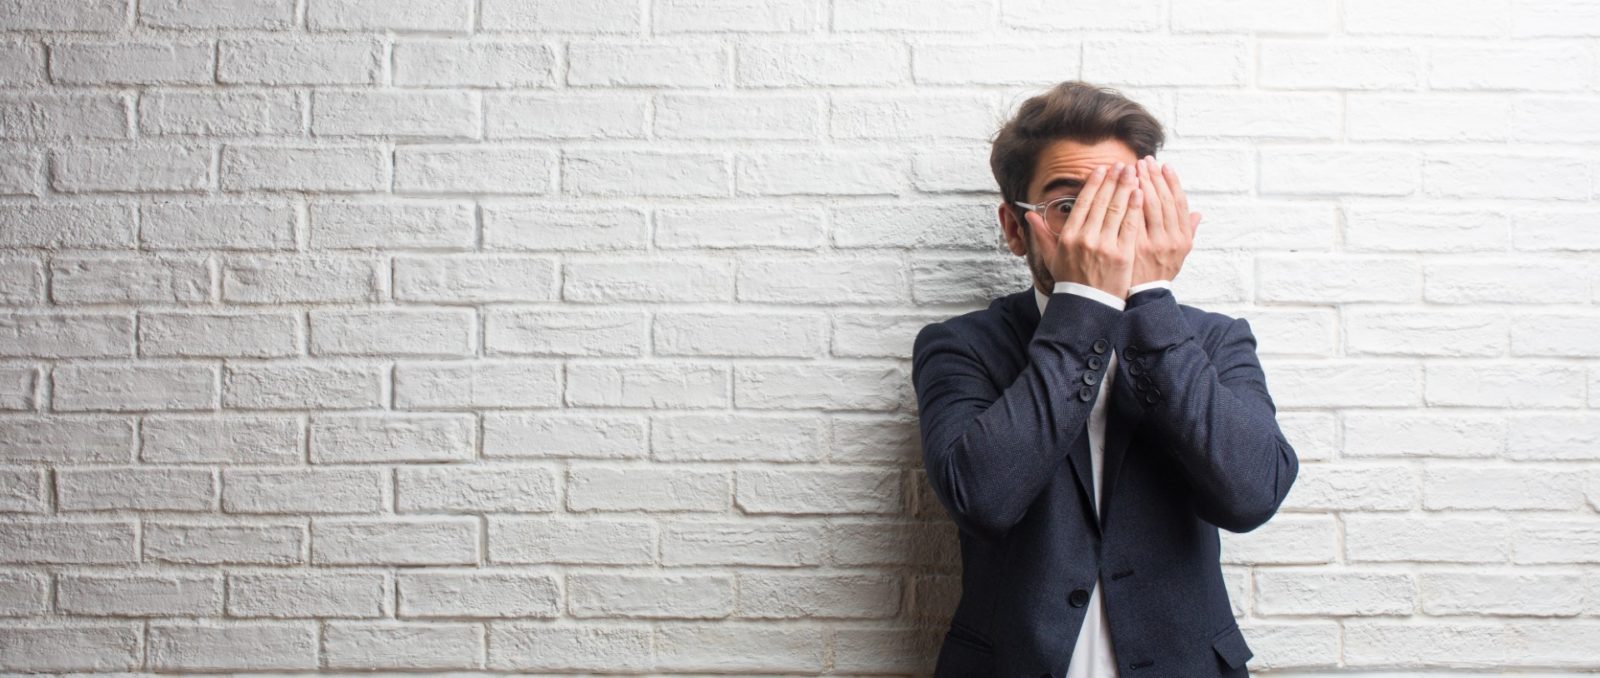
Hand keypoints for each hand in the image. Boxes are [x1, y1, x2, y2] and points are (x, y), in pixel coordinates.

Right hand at [1024, 161, 1143, 299]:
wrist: (1086, 307)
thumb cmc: (1070, 281)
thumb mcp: (1051, 257)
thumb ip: (1041, 234)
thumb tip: (1028, 214)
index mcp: (1069, 236)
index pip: (1083, 203)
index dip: (1094, 184)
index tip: (1101, 170)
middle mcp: (1086, 238)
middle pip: (1102, 201)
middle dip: (1113, 180)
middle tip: (1121, 165)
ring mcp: (1105, 246)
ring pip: (1117, 210)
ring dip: (1126, 188)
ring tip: (1133, 173)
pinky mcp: (1122, 255)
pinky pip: (1130, 225)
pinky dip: (1135, 208)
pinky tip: (1140, 194)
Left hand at [1131, 155, 1198, 286]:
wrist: (1140, 297)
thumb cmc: (1158, 272)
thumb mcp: (1179, 256)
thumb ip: (1188, 233)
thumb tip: (1197, 214)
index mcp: (1182, 239)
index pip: (1179, 203)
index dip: (1173, 182)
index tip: (1165, 166)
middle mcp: (1169, 240)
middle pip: (1163, 200)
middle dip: (1154, 177)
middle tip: (1146, 160)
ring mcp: (1150, 244)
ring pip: (1147, 206)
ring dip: (1141, 183)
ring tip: (1133, 167)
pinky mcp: (1131, 247)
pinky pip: (1130, 218)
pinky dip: (1127, 200)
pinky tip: (1121, 187)